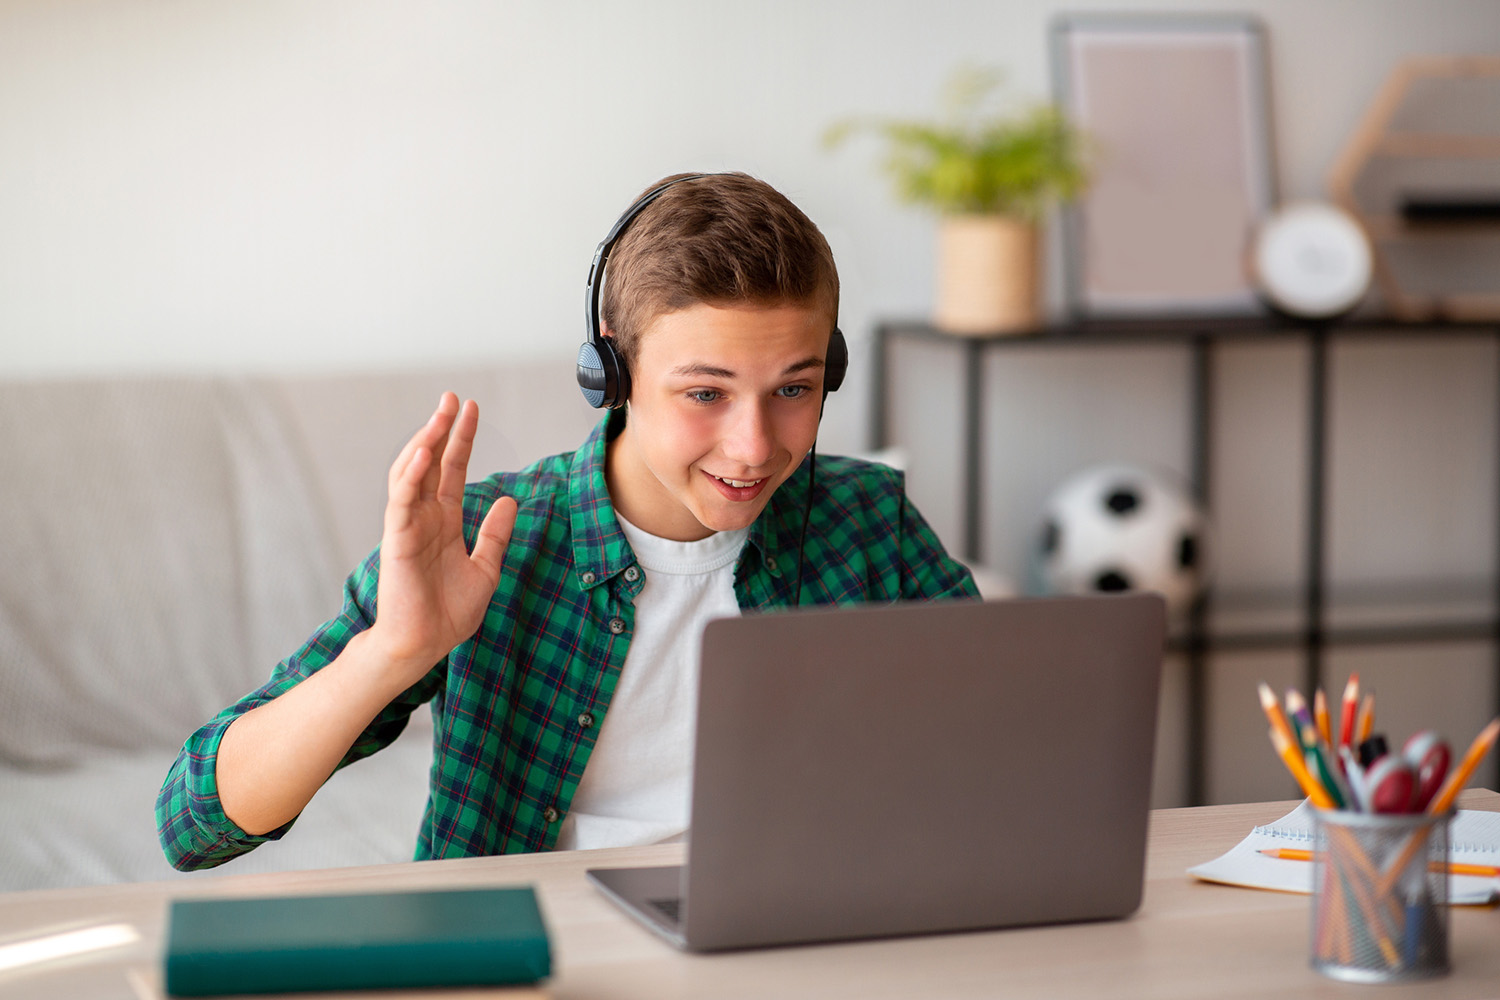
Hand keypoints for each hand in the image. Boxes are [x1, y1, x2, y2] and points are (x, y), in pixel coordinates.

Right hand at [367, 392, 516, 683]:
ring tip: (440, 415)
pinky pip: (402, 502)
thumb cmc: (449, 613)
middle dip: (441, 429)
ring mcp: (408, 526)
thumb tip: (510, 500)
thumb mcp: (486, 569)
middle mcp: (424, 518)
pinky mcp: (397, 540)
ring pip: (412, 474)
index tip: (471, 409)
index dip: (460, 440)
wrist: (424, 645)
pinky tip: (424, 452)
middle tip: (452, 398)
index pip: (452, 470)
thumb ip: (495, 535)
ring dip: (425, 442)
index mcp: (445, 522)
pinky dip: (411, 476)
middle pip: (431, 463)